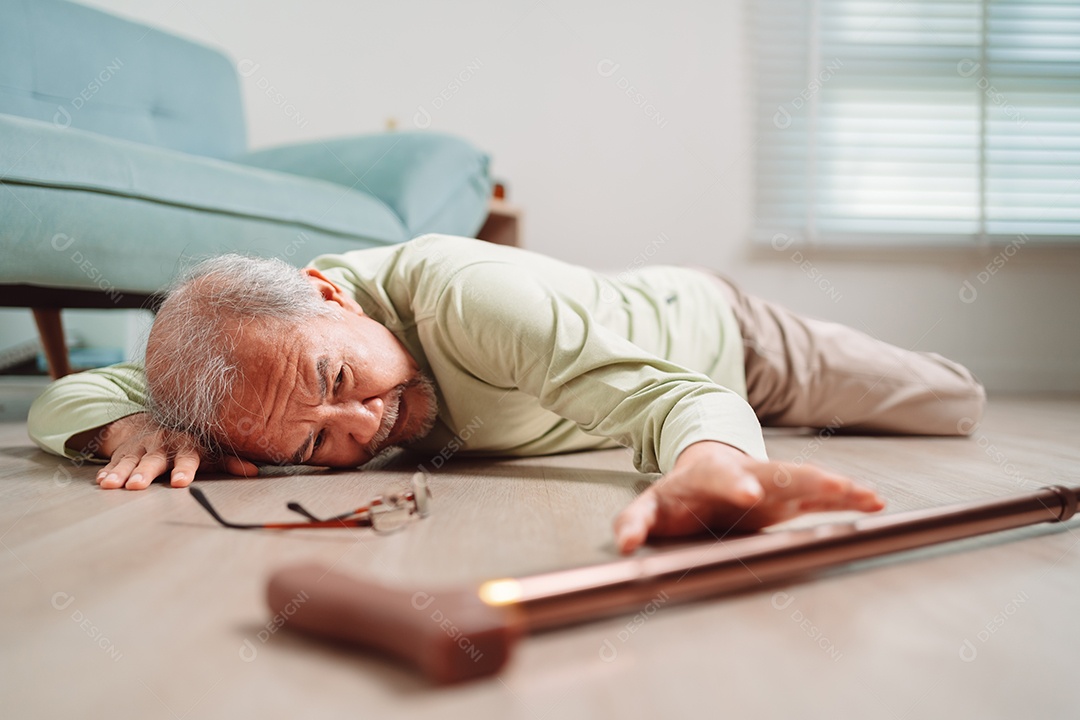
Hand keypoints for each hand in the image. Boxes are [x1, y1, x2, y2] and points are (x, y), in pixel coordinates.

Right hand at [80, 413, 257, 489]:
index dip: (184, 469)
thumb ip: (229, 462)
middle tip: (137, 486)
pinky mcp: (123, 453)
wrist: (157, 423)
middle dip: (145, 473)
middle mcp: (162, 444)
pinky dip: (108, 472)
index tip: (179, 482)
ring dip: (121, 473)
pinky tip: (102, 483)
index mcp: (185, 444)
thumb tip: (254, 471)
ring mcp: (141, 448)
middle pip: (153, 460)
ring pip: (130, 462)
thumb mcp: (210, 450)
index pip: (187, 457)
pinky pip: (114, 463)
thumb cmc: (189, 443)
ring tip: (112, 486)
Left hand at [614, 440, 884, 553]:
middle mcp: (749, 473)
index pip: (723, 476)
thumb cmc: (678, 494)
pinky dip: (847, 497)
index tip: (749, 494)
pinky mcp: (791, 496)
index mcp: (710, 477)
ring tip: (866, 496)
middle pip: (779, 471)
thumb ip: (634, 523)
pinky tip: (874, 504)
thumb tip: (625, 545)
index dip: (736, 482)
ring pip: (808, 479)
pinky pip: (823, 494)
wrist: (702, 472)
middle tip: (832, 485)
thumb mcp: (650, 506)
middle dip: (804, 478)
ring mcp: (773, 482)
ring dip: (836, 486)